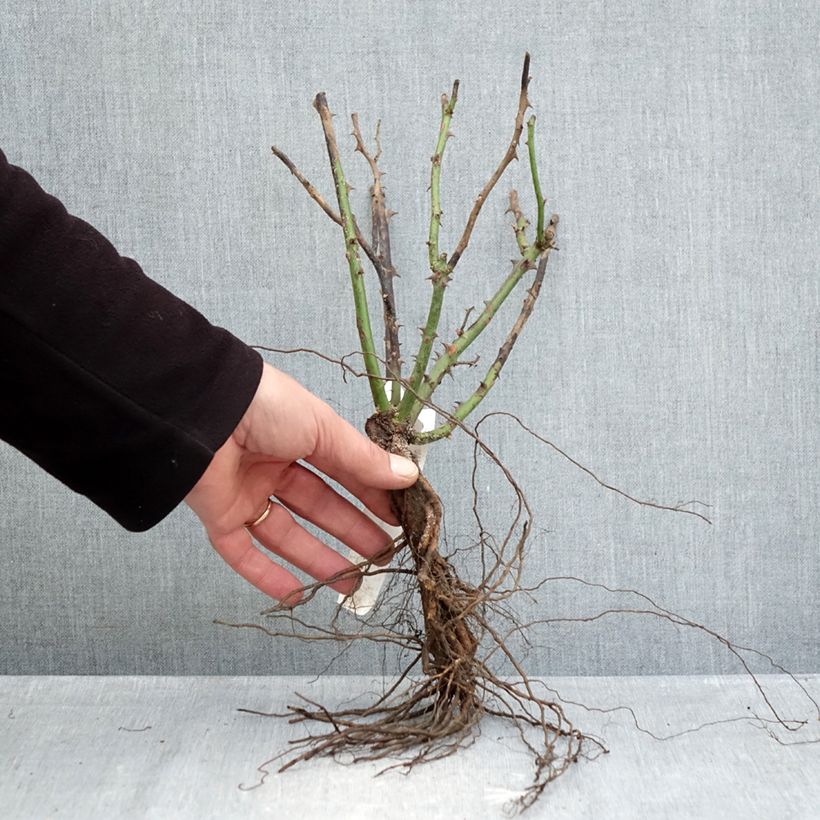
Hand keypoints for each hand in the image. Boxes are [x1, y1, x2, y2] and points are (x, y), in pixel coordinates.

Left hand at [185, 363, 417, 602]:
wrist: (202, 410)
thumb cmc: (267, 407)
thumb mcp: (323, 429)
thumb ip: (362, 459)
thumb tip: (408, 477)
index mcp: (299, 438)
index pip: (342, 473)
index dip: (370, 496)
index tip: (398, 519)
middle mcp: (273, 467)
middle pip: (318, 507)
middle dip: (351, 532)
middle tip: (382, 556)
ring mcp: (245, 493)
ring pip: (287, 534)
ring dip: (319, 559)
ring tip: (354, 583)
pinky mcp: (218, 516)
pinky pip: (243, 552)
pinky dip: (268, 576)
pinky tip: (298, 596)